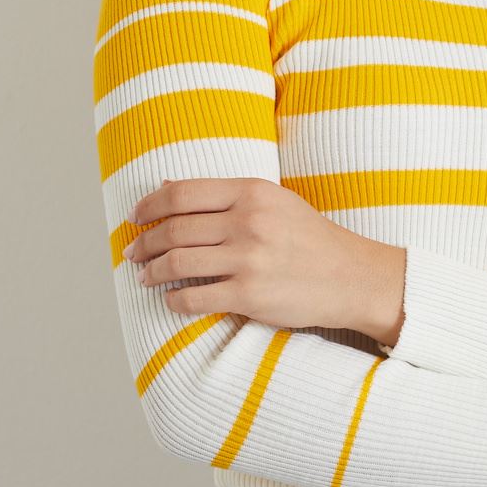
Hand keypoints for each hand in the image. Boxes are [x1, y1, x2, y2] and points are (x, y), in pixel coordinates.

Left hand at [123, 176, 385, 330]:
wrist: (353, 277)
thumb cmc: (312, 239)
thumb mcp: (274, 201)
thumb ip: (225, 195)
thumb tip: (168, 186)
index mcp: (252, 192)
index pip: (182, 193)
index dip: (150, 205)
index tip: (135, 217)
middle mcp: (248, 222)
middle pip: (174, 229)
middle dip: (144, 243)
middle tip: (133, 252)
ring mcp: (248, 259)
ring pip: (177, 263)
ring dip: (152, 272)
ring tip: (145, 276)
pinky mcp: (249, 295)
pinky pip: (194, 297)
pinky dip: (174, 300)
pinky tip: (171, 299)